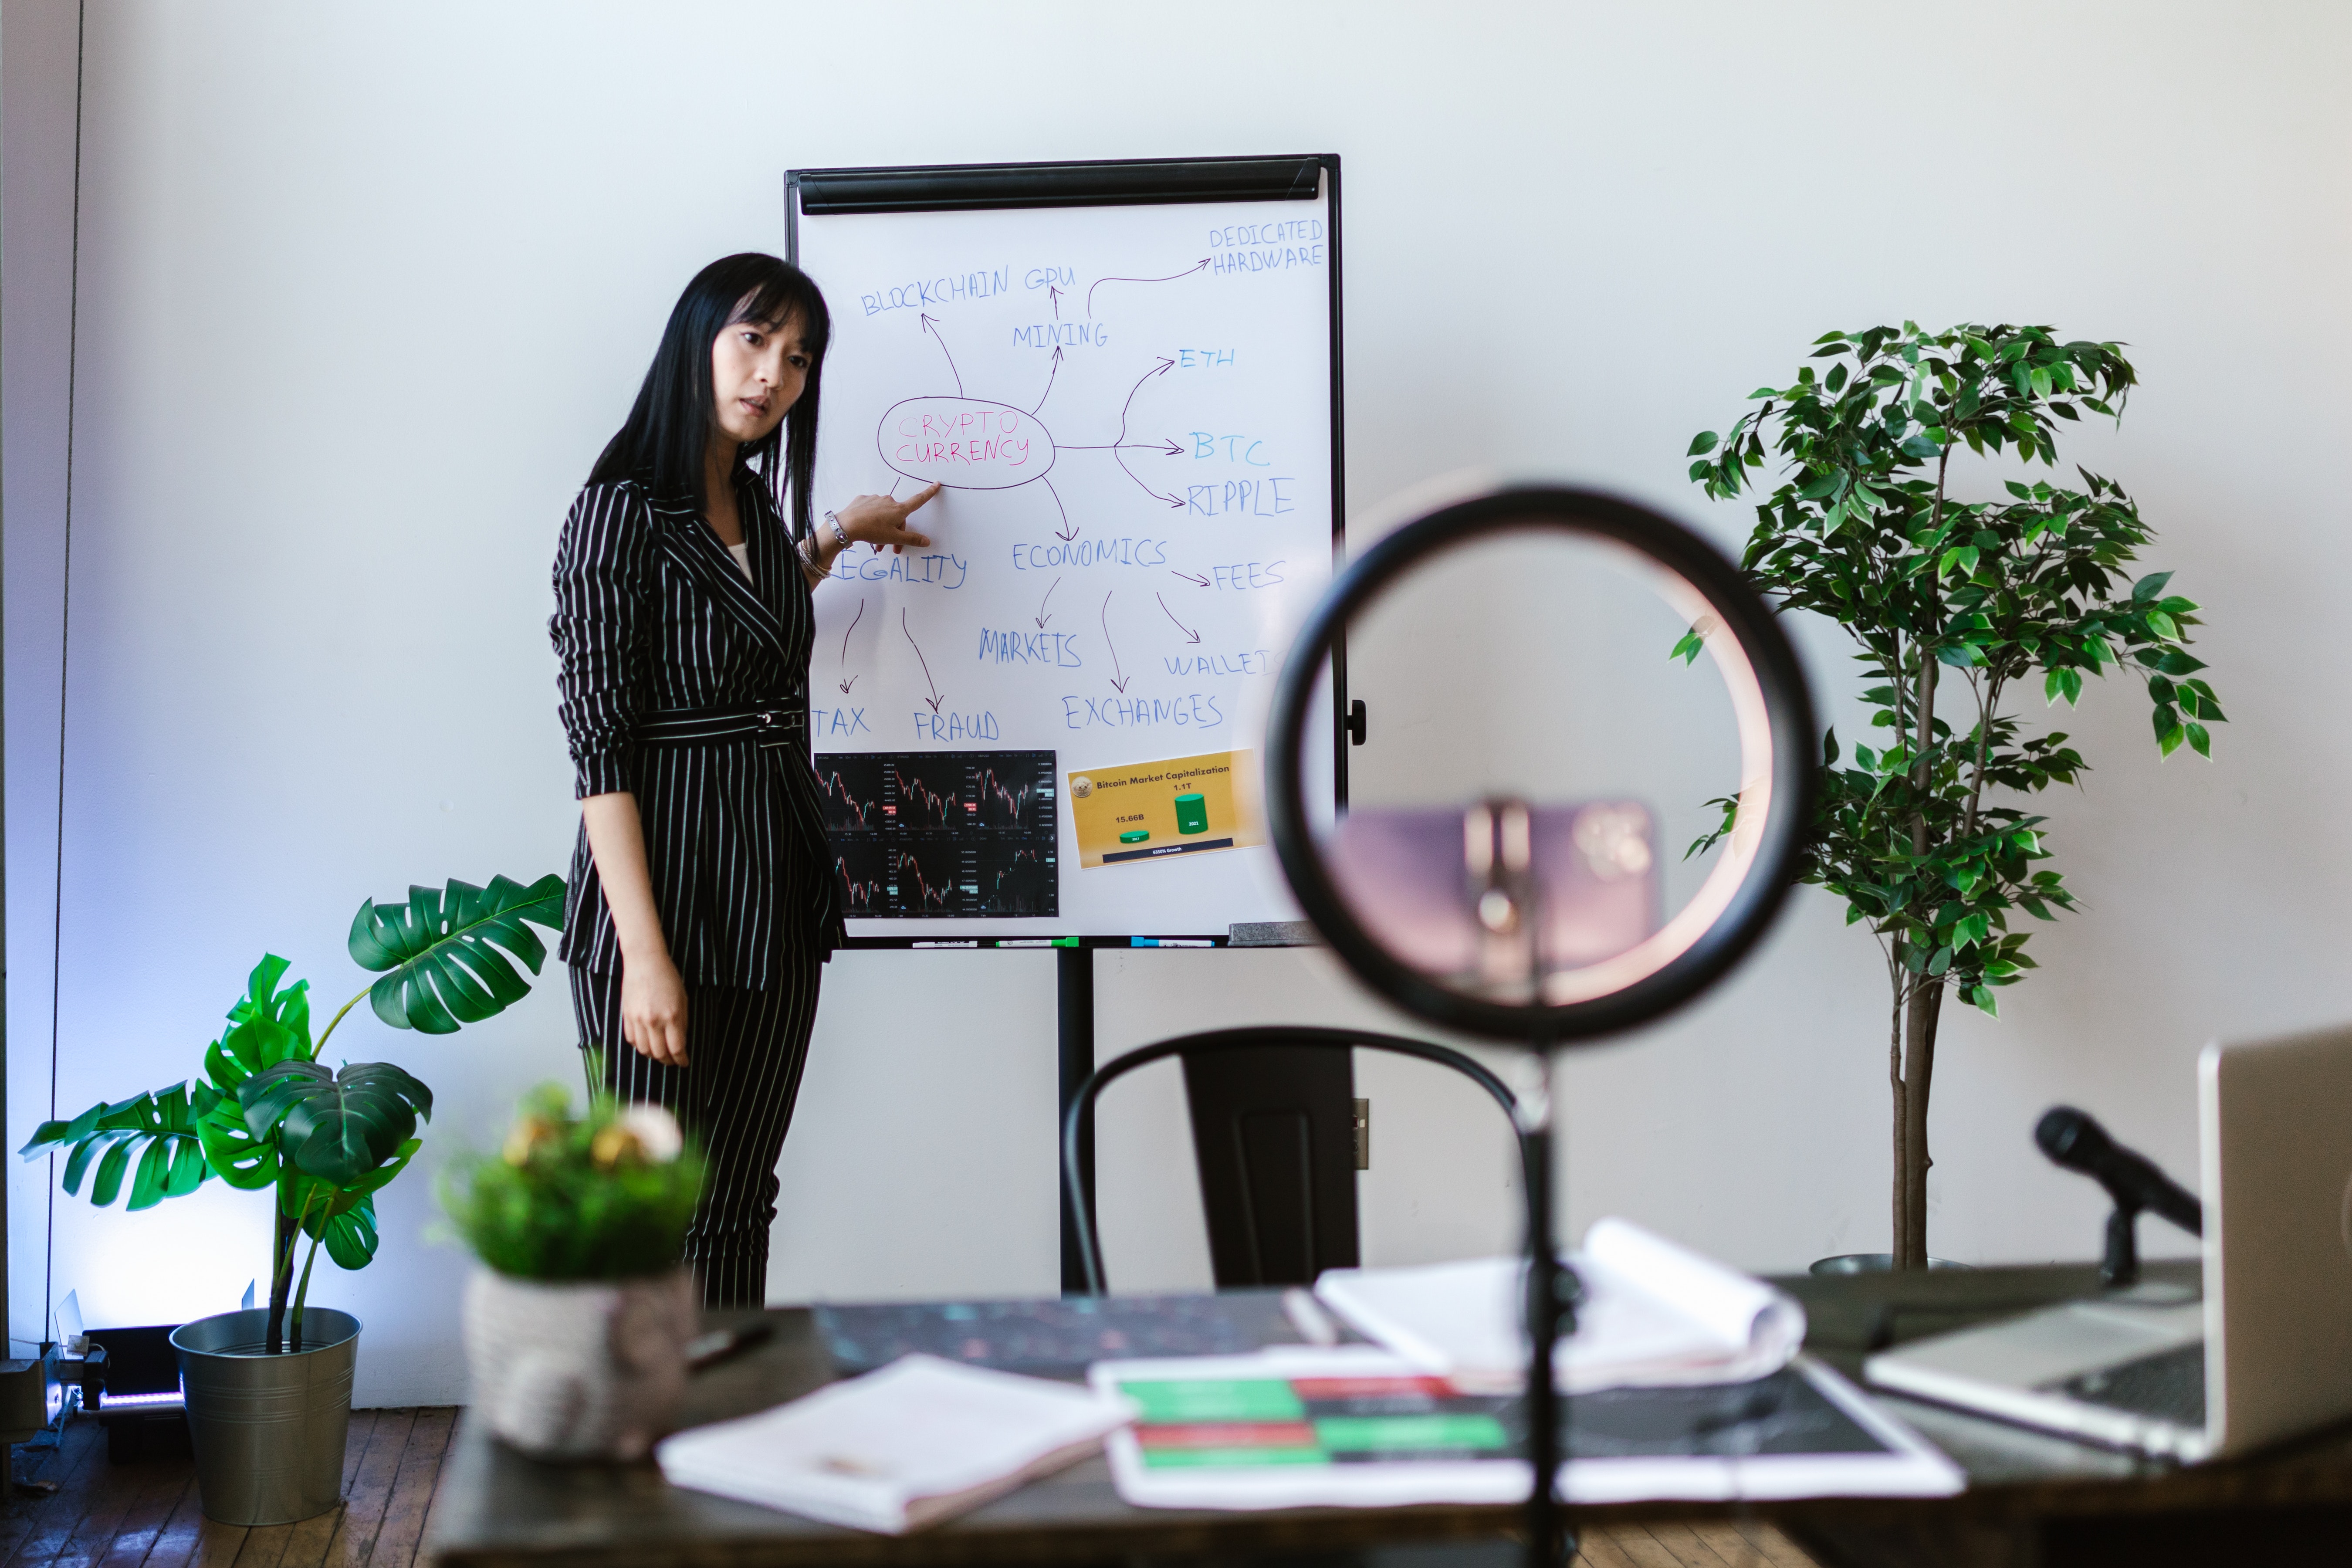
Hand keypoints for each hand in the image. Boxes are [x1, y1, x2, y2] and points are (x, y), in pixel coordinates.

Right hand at [620, 950, 689, 1066]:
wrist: (644, 961)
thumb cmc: (668, 977)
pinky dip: (639, 1045)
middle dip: (668, 1060)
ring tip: (660, 1054)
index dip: (681, 1059)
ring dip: (653, 1055)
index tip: (684, 1062)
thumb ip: (682, 1022)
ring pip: (644, 1049)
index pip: (676, 1048)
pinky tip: (646, 1043)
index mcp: (672, 1016)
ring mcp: (638, 1019)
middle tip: (673, 1061)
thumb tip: (680, 1042)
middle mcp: (654, 1020)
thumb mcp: (683, 998)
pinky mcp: (626, 1016)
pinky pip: (631, 1039)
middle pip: (659, 1053)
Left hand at [833, 484, 939, 554]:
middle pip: (898, 516)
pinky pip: (871, 509)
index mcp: (899, 509)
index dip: (929, 493)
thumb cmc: (872, 531)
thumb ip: (911, 539)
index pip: (918, 500)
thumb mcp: (893, 538)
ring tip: (876, 543)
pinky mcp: (863, 499)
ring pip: (883, 514)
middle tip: (891, 548)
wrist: (847, 525)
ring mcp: (875, 499)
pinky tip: (866, 528)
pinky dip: (871, 519)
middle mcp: (889, 501)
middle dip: (896, 531)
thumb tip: (927, 541)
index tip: (936, 484)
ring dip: (883, 527)